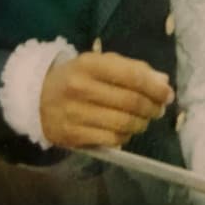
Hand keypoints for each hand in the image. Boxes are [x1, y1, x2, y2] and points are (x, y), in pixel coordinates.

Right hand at [39, 51, 172, 148]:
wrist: (36, 97)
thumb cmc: (77, 77)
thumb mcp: (100, 64)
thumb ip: (132, 69)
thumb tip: (162, 82)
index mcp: (89, 64)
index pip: (132, 76)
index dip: (155, 88)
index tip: (167, 94)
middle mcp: (80, 88)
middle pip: (131, 102)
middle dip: (152, 108)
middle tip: (158, 109)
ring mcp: (74, 113)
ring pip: (123, 124)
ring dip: (141, 124)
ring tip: (143, 120)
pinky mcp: (72, 135)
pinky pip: (111, 139)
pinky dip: (124, 136)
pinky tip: (124, 130)